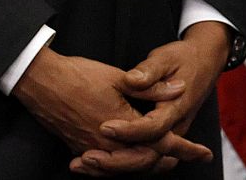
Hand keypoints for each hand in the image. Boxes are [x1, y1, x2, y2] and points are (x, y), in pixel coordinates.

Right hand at [12, 46, 205, 174]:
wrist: (43, 83)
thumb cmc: (81, 77)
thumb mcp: (121, 78)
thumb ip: (152, 88)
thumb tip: (180, 89)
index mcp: (123, 127)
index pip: (161, 144)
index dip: (185, 149)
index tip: (203, 153)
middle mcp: (108, 145)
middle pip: (145, 163)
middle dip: (167, 161)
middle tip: (187, 157)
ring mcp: (91, 150)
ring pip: (125, 168)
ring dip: (146, 165)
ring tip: (164, 162)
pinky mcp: (79, 149)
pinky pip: (106, 166)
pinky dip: (122, 166)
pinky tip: (129, 159)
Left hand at [90, 23, 228, 172]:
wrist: (204, 62)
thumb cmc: (184, 59)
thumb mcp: (166, 58)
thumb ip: (149, 71)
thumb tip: (133, 79)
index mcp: (176, 108)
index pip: (152, 128)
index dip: (129, 131)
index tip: (105, 127)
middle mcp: (174, 128)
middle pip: (146, 157)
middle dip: (114, 161)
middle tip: (86, 158)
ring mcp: (167, 136)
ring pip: (140, 164)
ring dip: (111, 167)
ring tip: (80, 163)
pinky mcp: (159, 138)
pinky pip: (138, 160)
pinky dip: (114, 165)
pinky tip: (90, 162)